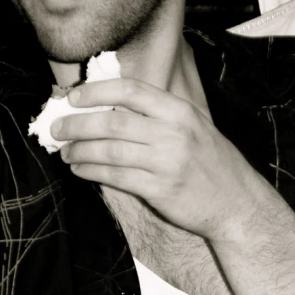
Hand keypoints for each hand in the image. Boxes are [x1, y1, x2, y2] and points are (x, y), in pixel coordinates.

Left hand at [51, 77, 266, 242]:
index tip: (73, 97)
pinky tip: (80, 170)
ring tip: (65, 151)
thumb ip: (157, 114)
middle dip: (78, 123)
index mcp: (178, 110)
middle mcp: (173, 132)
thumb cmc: (210, 161)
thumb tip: (107, 106)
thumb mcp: (192, 125)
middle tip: (57, 127)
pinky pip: (117, 177)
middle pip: (114, 121)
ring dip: (81, 150)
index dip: (97, 91)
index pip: (131, 90)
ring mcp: (167, 162)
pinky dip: (92, 172)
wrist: (237, 203)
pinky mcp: (161, 190)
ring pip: (110, 150)